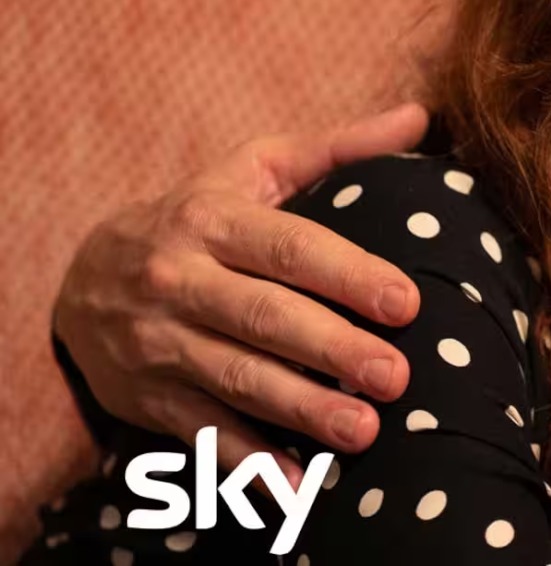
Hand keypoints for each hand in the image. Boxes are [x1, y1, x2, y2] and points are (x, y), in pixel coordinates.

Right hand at [52, 104, 429, 479]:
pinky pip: (201, 435)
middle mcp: (178, 281)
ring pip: (236, 380)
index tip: (407, 303)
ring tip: (364, 432)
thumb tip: (419, 116)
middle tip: (397, 378)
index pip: (290, 248)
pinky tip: (295, 488)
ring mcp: (158, 344)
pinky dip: (246, 464)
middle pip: (265, 318)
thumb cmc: (198, 214)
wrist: (79, 274)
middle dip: (333, 350)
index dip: (349, 276)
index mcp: (211, 220)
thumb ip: (337, 149)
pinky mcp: (147, 398)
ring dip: (300, 411)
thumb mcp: (253, 170)